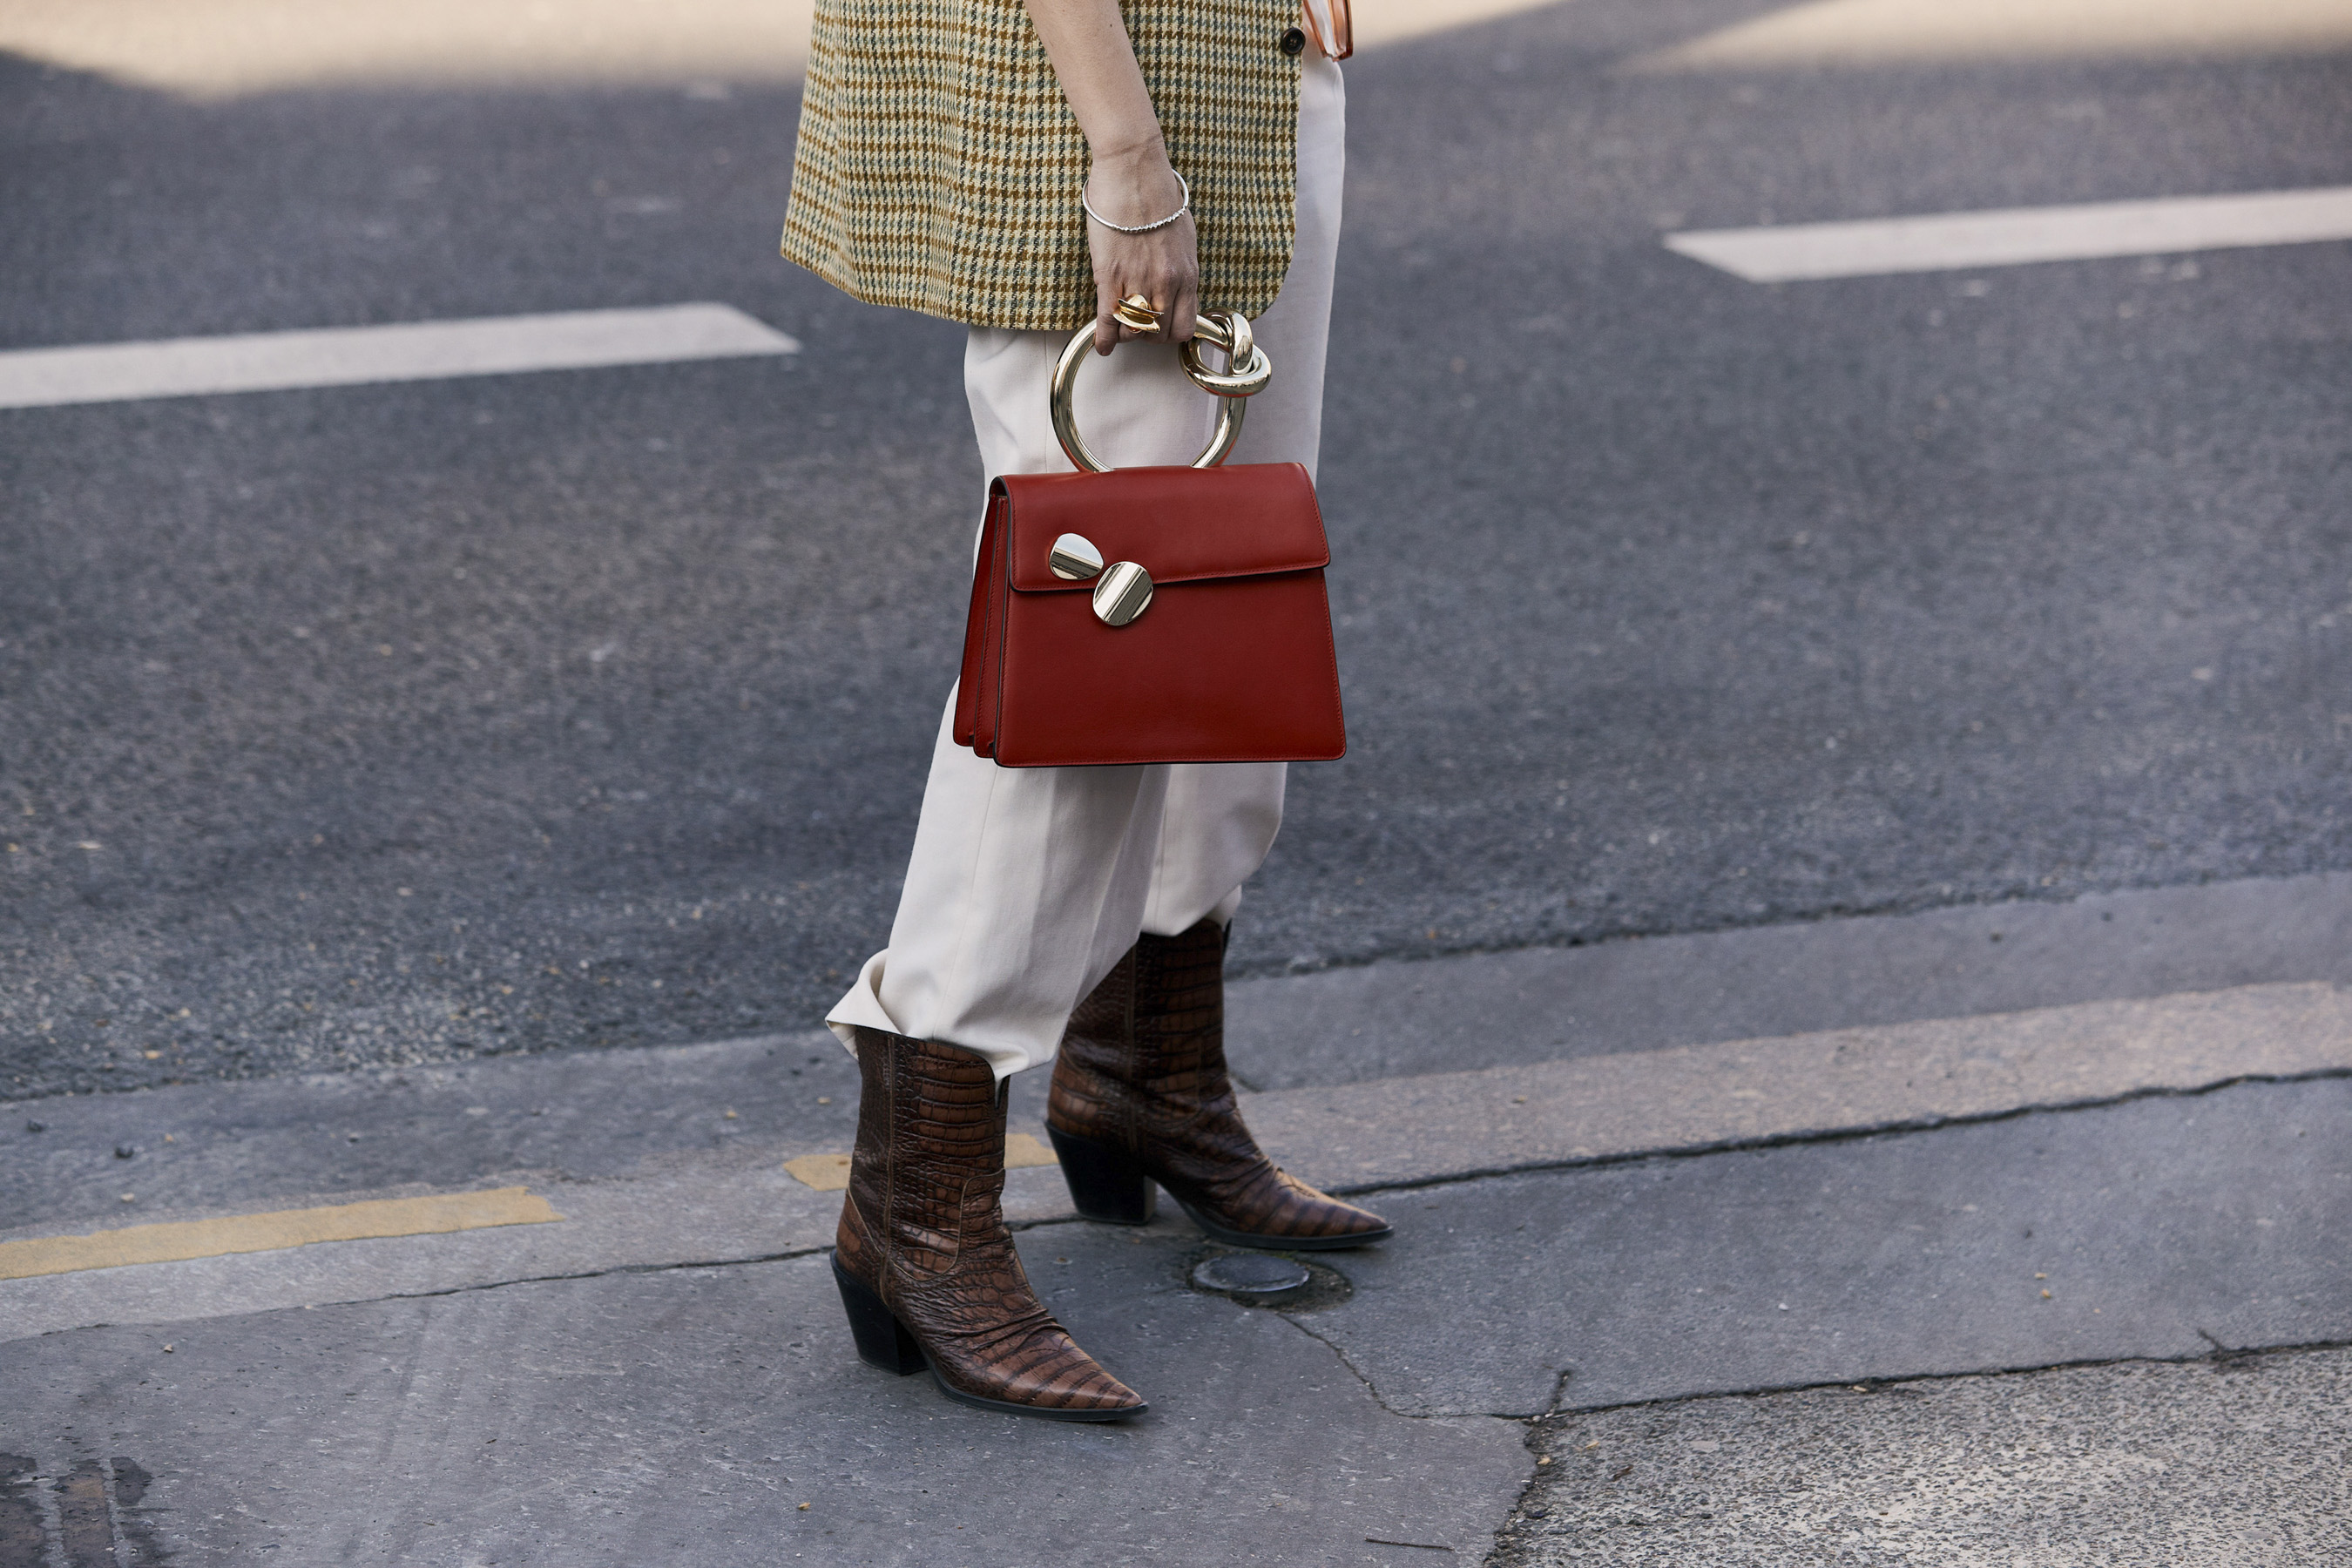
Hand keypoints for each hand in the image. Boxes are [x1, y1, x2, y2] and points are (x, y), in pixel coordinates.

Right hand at [1084, 149, 1198, 354]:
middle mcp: (1167, 284)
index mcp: (1188, 274)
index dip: (1170, 334)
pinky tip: (1101, 346)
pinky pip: (1108, 320)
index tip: (1160, 329)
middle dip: (1147, 336)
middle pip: (1159, 334)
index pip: (1185, 327)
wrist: (1134, 169)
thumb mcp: (1183, 234)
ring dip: (1125, 334)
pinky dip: (1104, 338)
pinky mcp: (1110, 275)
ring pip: (1133, 332)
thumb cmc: (1158, 194)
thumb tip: (1173, 283)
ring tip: (1118, 326)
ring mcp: (1139, 282)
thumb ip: (1180, 265)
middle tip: (1137, 327)